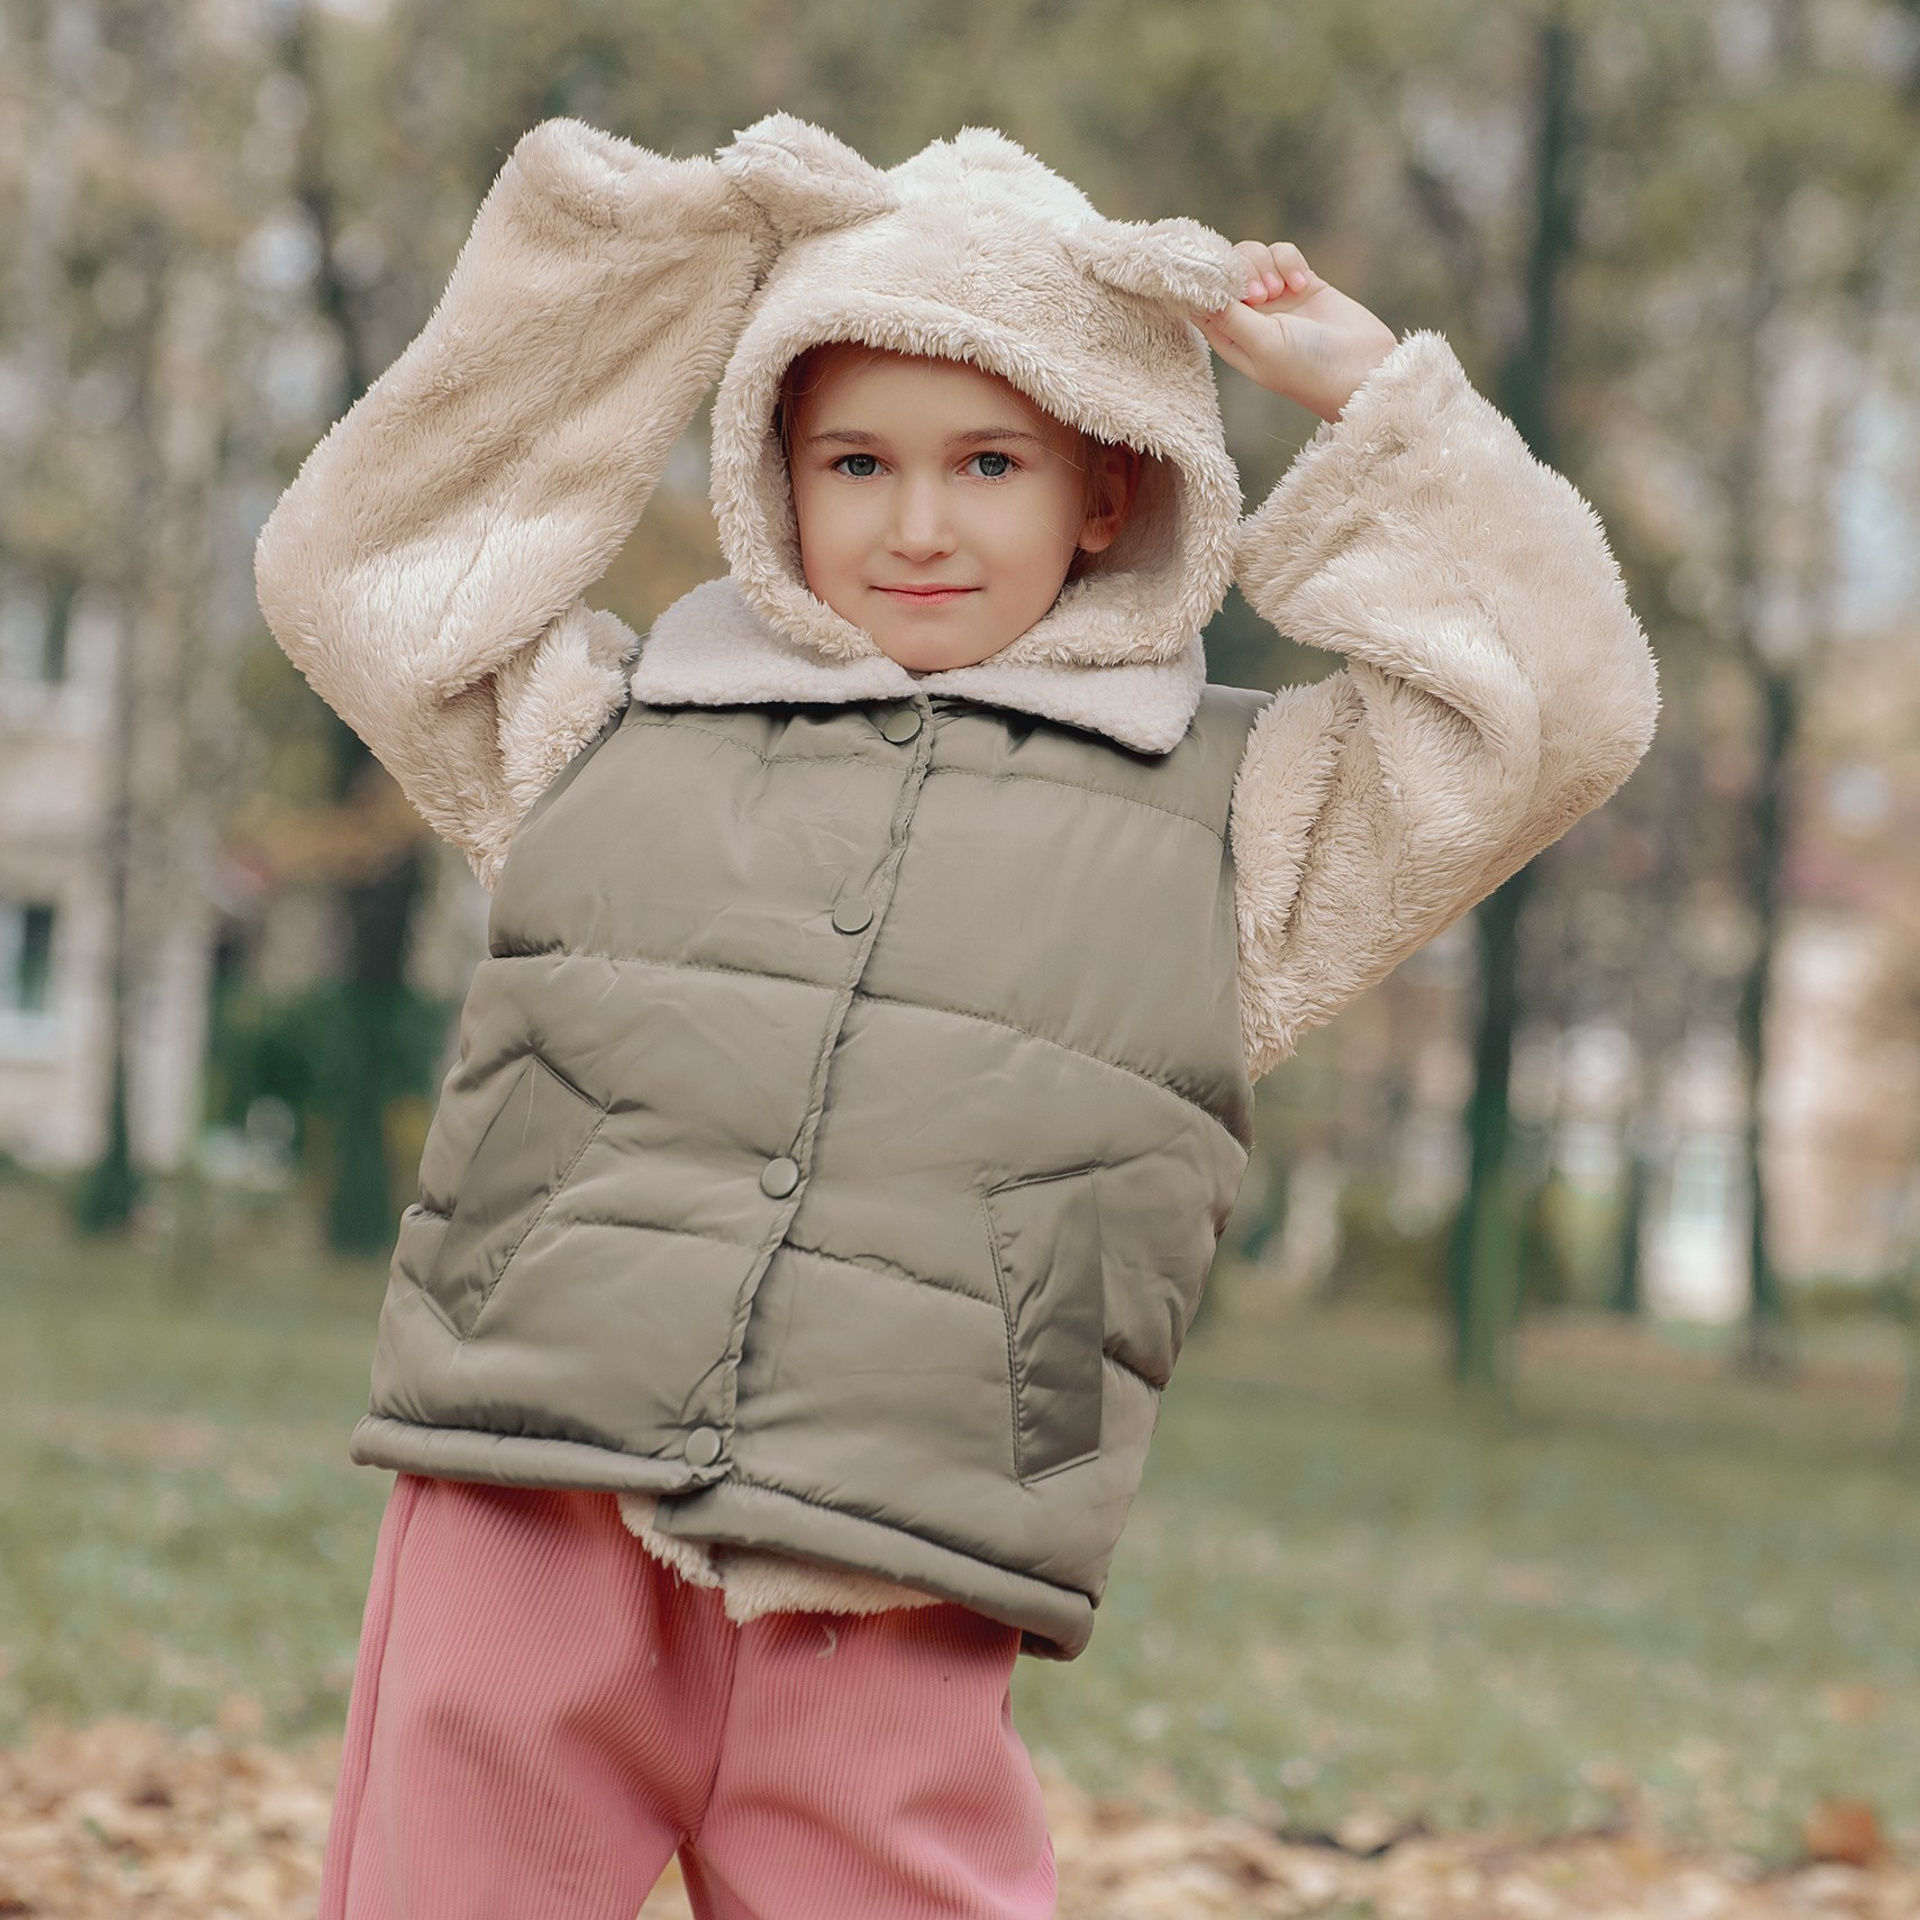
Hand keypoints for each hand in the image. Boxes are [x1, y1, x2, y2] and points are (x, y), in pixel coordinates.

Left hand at [1196, 241, 1397, 422]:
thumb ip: (1229, 316)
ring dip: (1265, 265)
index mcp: (1229, 337)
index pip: (1199, 301)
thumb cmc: (1308, 368)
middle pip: (1226, 271)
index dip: (1200, 280)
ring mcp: (1275, 298)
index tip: (1209, 268)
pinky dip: (1289, 262)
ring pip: (1253, 256)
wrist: (1362, 367)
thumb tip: (1196, 292)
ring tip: (1281, 290)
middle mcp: (1247, 316)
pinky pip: (1282, 255)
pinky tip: (1303, 284)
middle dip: (1240, 271)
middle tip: (1259, 294)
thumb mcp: (1261, 344)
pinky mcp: (1300, 282)